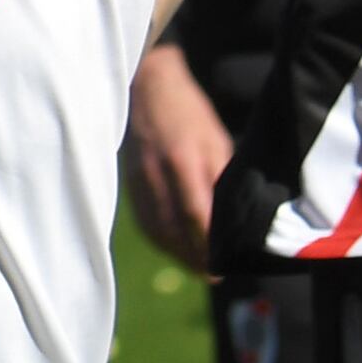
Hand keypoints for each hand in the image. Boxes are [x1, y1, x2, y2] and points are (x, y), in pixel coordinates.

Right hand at [127, 43, 231, 275]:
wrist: (147, 88)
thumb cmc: (190, 113)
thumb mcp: (217, 141)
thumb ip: (221, 177)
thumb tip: (232, 214)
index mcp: (183, 162)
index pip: (197, 215)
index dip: (208, 245)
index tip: (221, 264)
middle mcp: (157, 175)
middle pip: (172, 229)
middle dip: (191, 257)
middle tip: (211, 274)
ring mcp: (139, 179)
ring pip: (154, 228)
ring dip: (173, 253)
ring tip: (193, 266)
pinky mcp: (129, 180)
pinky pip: (141, 218)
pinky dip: (156, 238)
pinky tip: (170, 246)